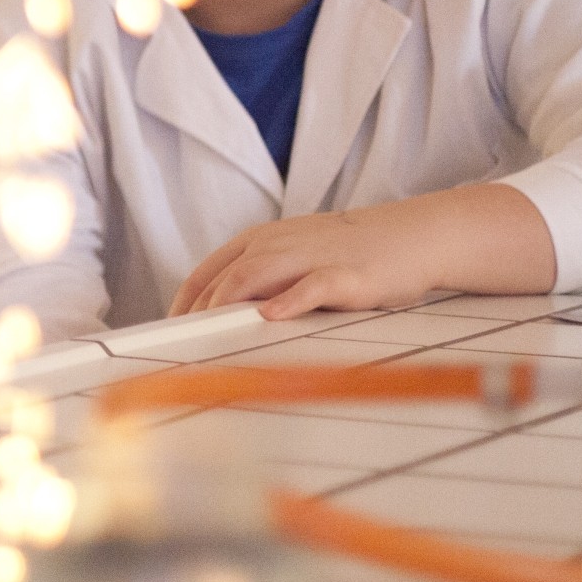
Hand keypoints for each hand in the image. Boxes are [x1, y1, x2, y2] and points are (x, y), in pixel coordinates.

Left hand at [169, 184, 555, 320]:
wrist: (412, 236)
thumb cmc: (350, 253)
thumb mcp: (295, 256)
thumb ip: (260, 279)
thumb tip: (222, 314)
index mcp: (261, 240)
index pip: (207, 271)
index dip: (184, 301)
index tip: (169, 331)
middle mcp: (278, 244)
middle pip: (223, 277)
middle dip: (198, 311)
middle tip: (179, 345)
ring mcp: (310, 257)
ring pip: (254, 276)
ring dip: (226, 305)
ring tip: (206, 333)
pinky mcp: (344, 274)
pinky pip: (310, 286)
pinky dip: (288, 301)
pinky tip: (270, 316)